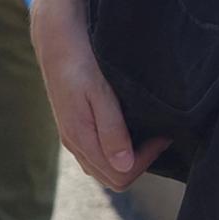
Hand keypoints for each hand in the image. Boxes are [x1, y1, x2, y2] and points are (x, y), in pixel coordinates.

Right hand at [34, 2, 163, 190]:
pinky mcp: (73, 128)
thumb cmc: (82, 63)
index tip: (161, 135)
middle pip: (112, 178)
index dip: (146, 161)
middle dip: (140, 163)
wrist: (57, 41)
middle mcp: (74, 143)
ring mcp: (72, 137)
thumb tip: (125, 165)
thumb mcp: (100, 94)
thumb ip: (112, 131)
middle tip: (158, 135)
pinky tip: (129, 130)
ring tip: (146, 133)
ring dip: (128, 159)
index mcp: (81, 137)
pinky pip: (97, 156)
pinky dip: (117, 152)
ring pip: (104, 169)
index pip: (120, 175)